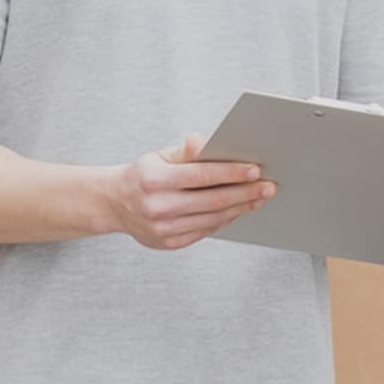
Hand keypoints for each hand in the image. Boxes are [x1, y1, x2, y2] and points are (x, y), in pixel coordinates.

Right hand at [108, 133, 274, 249]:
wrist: (114, 204)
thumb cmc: (144, 174)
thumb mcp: (160, 156)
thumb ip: (186, 151)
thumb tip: (206, 141)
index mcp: (154, 179)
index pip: (201, 175)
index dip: (231, 172)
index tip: (255, 169)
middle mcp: (157, 206)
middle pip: (212, 200)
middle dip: (245, 193)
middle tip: (268, 186)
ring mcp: (162, 228)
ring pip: (212, 218)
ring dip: (240, 208)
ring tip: (259, 198)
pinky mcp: (168, 243)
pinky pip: (205, 231)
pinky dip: (224, 220)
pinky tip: (238, 210)